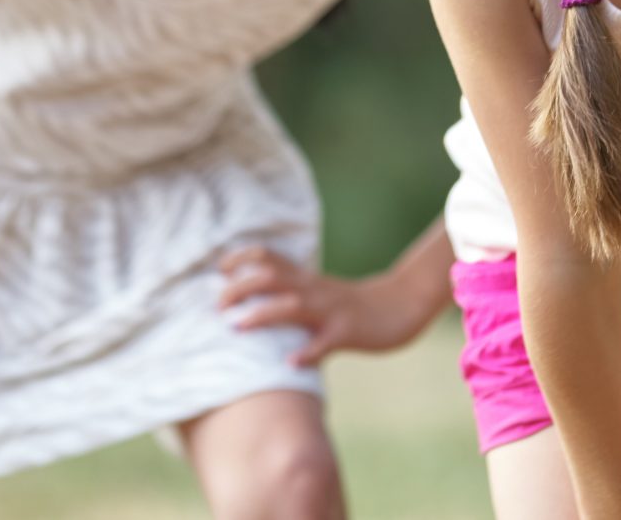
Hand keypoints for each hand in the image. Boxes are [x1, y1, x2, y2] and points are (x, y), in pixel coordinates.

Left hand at [218, 245, 438, 365]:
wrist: (402, 304)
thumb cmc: (354, 304)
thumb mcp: (320, 292)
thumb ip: (292, 294)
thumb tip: (255, 304)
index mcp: (307, 279)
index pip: (269, 257)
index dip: (242, 260)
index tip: (220, 270)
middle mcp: (314, 290)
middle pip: (271, 277)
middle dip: (240, 288)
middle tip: (218, 306)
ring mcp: (331, 310)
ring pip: (292, 305)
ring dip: (263, 314)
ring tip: (238, 327)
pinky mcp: (348, 331)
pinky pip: (326, 342)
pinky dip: (308, 352)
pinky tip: (291, 362)